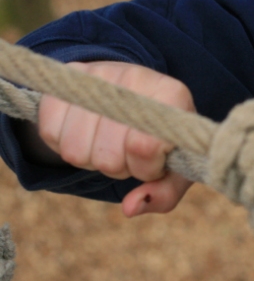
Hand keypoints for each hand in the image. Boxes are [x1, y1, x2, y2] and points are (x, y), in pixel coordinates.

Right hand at [37, 61, 194, 216]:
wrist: (139, 95)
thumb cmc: (163, 139)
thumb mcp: (176, 168)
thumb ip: (164, 194)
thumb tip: (130, 208)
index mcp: (173, 96)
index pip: (144, 147)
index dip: (144, 168)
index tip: (153, 162)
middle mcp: (136, 77)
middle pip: (107, 155)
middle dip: (117, 166)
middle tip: (128, 152)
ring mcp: (100, 72)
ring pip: (75, 149)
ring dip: (90, 158)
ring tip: (108, 142)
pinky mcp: (69, 75)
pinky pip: (50, 133)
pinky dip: (64, 144)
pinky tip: (87, 132)